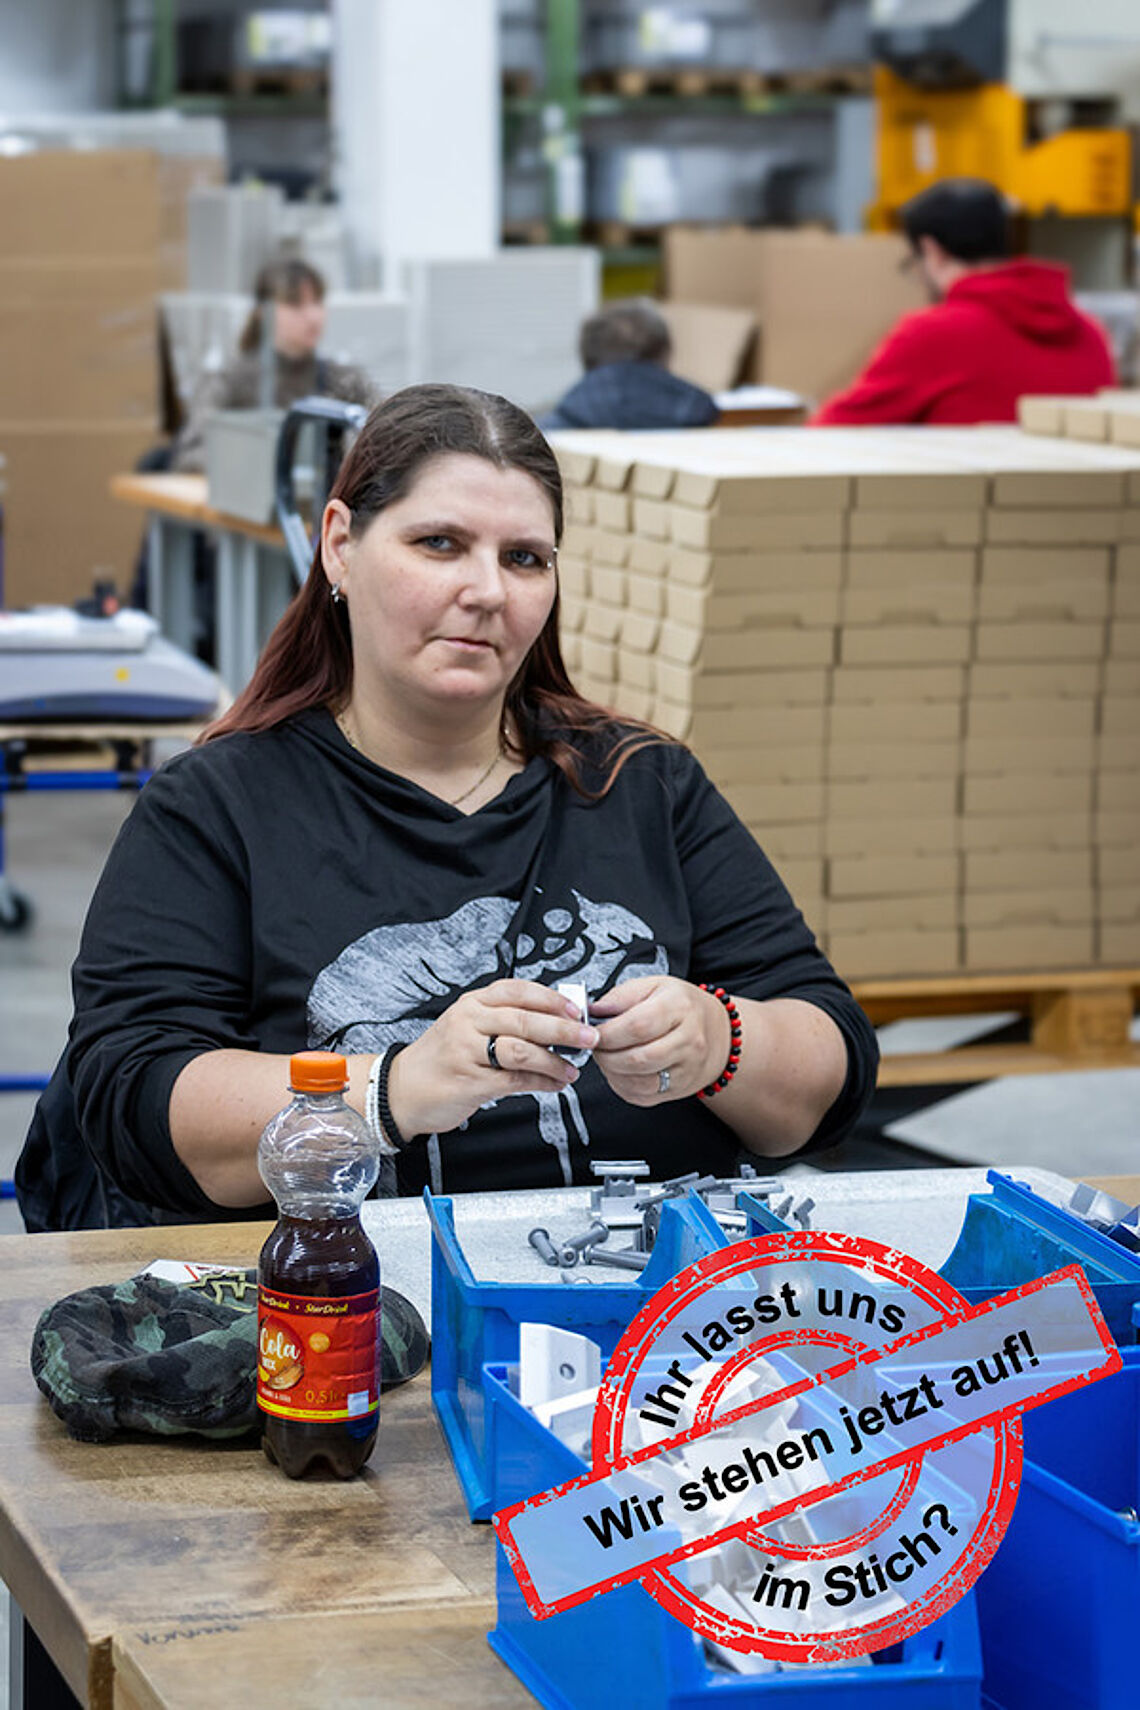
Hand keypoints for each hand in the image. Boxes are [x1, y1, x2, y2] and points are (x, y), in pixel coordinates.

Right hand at [387, 979, 598, 1136]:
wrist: (402, 1088)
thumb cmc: (443, 1057)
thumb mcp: (469, 1025)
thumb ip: (506, 1020)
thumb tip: (558, 1021)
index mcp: (473, 1003)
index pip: (518, 991)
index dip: (552, 1000)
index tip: (577, 1011)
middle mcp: (469, 1021)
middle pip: (525, 1020)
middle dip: (564, 1030)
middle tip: (588, 1038)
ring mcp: (467, 1051)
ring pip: (521, 1050)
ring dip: (554, 1061)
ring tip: (571, 1070)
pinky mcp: (469, 1081)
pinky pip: (514, 1080)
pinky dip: (541, 1083)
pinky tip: (554, 1084)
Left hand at [589, 977, 729, 1106]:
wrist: (719, 1033)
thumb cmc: (683, 1007)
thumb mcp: (655, 986)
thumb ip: (621, 996)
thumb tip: (593, 1011)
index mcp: (680, 1007)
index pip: (638, 1026)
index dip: (608, 1033)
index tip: (592, 1033)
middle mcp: (689, 1040)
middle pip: (638, 1058)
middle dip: (606, 1056)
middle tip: (595, 1047)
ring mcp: (688, 1068)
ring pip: (640, 1082)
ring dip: (612, 1073)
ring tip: (606, 1058)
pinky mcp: (681, 1089)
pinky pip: (644, 1096)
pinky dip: (623, 1086)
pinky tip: (619, 1072)